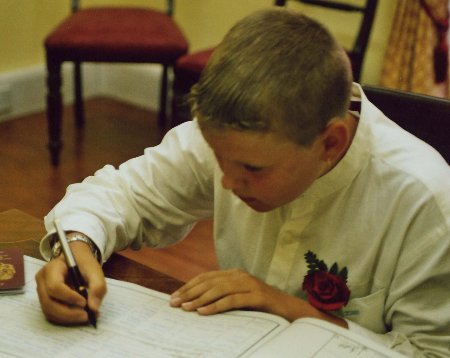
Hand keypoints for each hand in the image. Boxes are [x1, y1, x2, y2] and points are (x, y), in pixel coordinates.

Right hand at [35, 241, 106, 325]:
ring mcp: (42, 291)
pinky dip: (65, 318)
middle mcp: (42, 281)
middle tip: (86, 316)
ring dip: (67, 317)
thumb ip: (97, 286)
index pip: (54, 286)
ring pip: (48, 311)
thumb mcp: (94, 270)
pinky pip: (51, 313)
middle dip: (68, 313)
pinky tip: (78, 315)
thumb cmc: (84, 263)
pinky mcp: (45, 300)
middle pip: (48, 302)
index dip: (68, 297)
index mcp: (52, 269)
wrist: (77, 259)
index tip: (84, 302)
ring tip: (85, 316)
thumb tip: (94, 308)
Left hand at [170, 269, 290, 316]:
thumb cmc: (261, 307)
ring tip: (186, 307)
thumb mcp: (239, 299)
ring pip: (219, 289)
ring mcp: (250, 284)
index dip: (189, 285)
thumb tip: (196, 305)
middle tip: (174, 303)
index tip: (175, 296)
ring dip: (200, 299)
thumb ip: (223, 297)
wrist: (290, 311)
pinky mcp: (257, 296)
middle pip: (210, 281)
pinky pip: (233, 300)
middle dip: (190, 292)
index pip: (207, 277)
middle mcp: (241, 276)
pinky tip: (204, 312)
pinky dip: (216, 306)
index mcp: (235, 274)